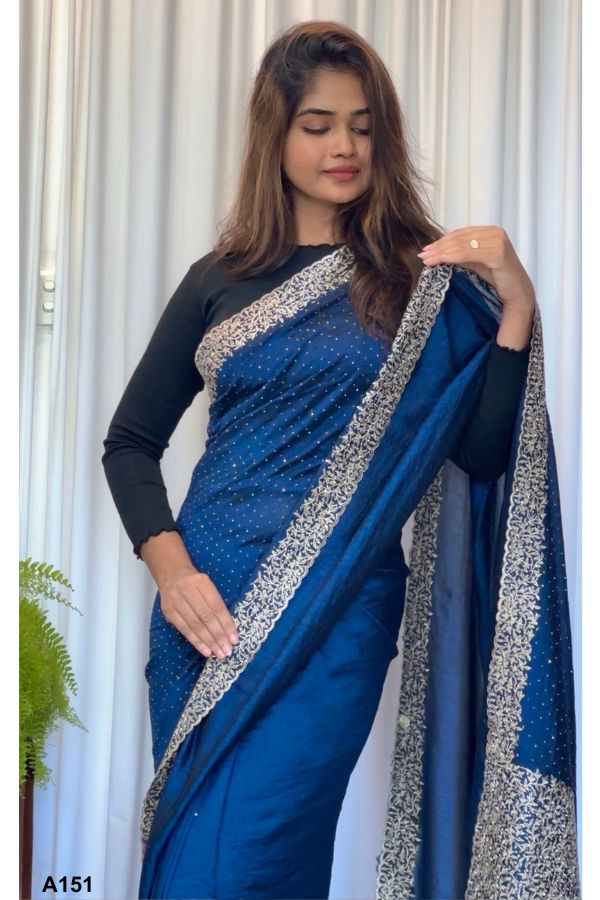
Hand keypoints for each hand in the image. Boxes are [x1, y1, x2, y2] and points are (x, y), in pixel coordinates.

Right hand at [158, 565, 238, 659]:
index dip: (226, 624)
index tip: (235, 639)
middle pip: (206, 617)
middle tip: (227, 650)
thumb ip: (217, 603)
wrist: (171, 574)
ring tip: (219, 653)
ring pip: (195, 625)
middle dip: (219, 636)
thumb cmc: (195, 583)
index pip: (216, 606)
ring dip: (209, 642)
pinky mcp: (169, 613)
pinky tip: (206, 651)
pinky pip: (184, 630)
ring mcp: (176, 602)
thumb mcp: (208, 586)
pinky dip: (196, 642)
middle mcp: (187, 591)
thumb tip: (229, 629)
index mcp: (201, 582)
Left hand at [417, 225, 535, 314]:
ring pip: (462, 245)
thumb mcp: (476, 262)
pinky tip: (442, 261)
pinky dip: (454, 256)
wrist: (518, 292)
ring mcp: (498, 241)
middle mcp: (494, 232)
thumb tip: (438, 253)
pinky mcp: (498, 253)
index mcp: (489, 231)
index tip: (426, 250)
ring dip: (442, 252)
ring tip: (428, 261)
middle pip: (459, 238)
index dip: (441, 241)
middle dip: (438, 247)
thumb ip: (461, 254)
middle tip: (423, 256)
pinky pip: (470, 253)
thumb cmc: (497, 278)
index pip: (459, 234)